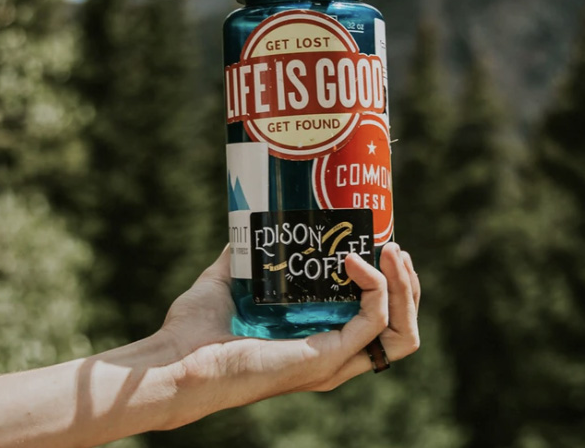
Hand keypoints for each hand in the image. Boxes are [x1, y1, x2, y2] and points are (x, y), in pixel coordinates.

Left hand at [156, 242, 420, 428]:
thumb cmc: (193, 332)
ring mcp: (333, 361)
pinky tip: (355, 260)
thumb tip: (254, 223)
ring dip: (405, 288)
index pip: (378, 321)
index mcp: (319, 342)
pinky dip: (376, 287)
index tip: (380, 245)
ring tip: (392, 251)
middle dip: (408, 286)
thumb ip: (247, 256)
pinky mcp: (327, 357)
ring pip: (401, 331)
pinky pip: (374, 321)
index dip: (389, 285)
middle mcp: (334, 357)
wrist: (176, 360)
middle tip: (394, 248)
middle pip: (402, 329)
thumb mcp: (228, 282)